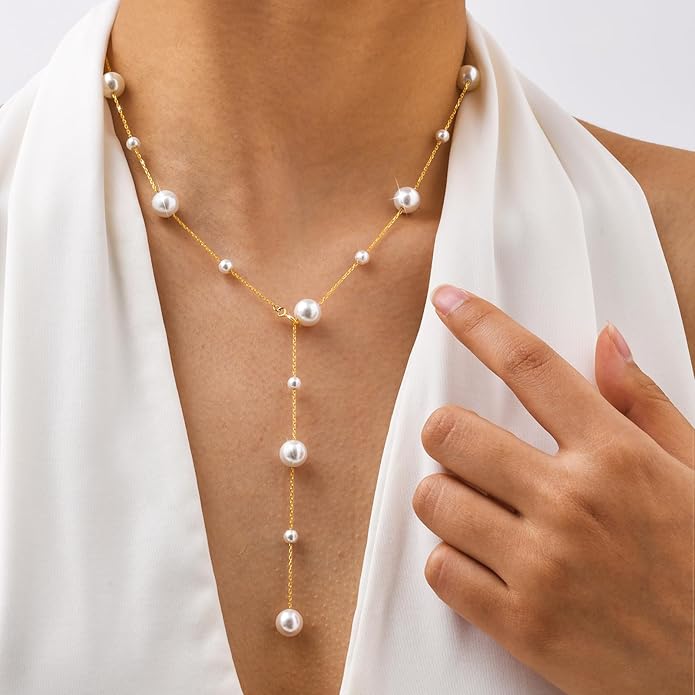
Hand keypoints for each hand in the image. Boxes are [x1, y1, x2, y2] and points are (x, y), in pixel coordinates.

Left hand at [412, 285, 693, 694]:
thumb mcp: (693, 473)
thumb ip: (643, 405)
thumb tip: (607, 341)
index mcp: (615, 455)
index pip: (529, 364)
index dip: (479, 322)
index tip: (447, 301)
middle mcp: (571, 502)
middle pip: (449, 432)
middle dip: (446, 434)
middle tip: (464, 447)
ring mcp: (542, 566)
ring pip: (433, 499)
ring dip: (445, 498)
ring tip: (478, 511)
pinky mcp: (521, 626)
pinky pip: (439, 570)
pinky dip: (451, 562)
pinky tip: (483, 563)